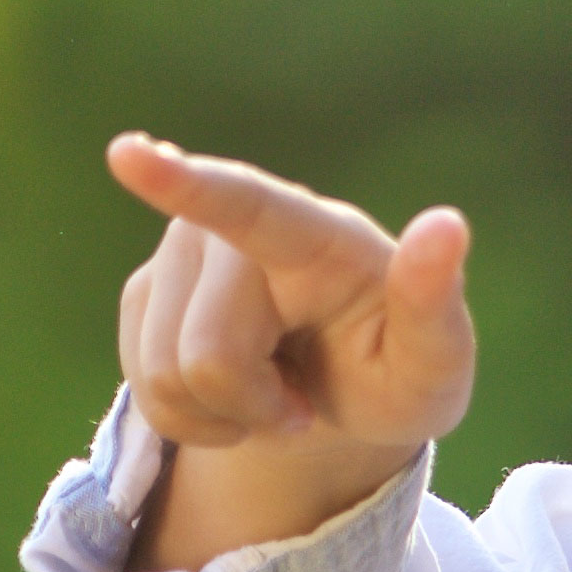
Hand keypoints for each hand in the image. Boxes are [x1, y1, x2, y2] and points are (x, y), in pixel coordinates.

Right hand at [104, 134, 474, 568]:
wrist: (340, 394)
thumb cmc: (395, 375)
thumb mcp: (434, 368)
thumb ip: (437, 305)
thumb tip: (446, 223)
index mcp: (316, 233)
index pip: (246, 206)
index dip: (185, 184)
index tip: (126, 152)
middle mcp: (236, 230)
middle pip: (206, 355)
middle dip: (252, 407)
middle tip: (302, 405)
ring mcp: (184, 255)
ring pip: (165, 378)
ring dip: (221, 416)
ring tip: (271, 394)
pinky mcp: (145, 289)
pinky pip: (143, 392)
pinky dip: (191, 419)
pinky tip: (233, 395)